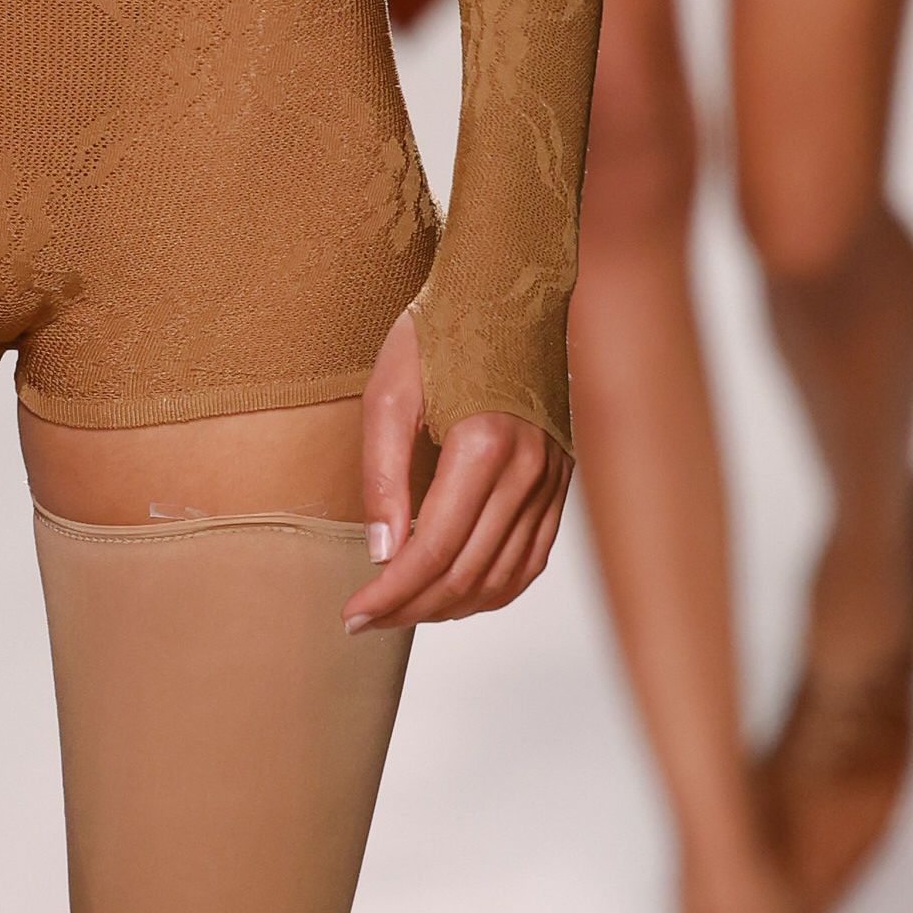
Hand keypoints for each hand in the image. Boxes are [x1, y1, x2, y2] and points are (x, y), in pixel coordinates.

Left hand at [344, 305, 568, 630]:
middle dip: (410, 608)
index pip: (433, 549)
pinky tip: (452, 594)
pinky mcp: (561, 484)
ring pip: (502, 577)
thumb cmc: (438, 335)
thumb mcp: (388, 393)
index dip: (390, 593)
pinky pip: (530, 559)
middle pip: (466, 573)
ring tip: (400, 611)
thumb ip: (382, 476)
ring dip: (448, 607)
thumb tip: (380, 553)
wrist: (506, 292)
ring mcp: (553, 481)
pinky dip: (491, 590)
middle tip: (363, 620)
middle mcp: (529, 470)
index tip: (352, 612)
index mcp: (485, 445)